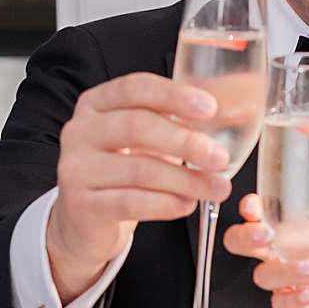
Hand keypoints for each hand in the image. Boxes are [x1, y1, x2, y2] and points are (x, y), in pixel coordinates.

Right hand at [45, 72, 232, 303]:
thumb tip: (232, 113)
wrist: (84, 219)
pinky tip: (186, 204)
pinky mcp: (81, 205)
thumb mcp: (145, 140)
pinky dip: (166, 204)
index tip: (210, 108)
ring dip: (186, 179)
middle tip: (220, 157)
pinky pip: (131, 202)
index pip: (135, 88)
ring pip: (139, 169)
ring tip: (215, 188)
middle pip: (137, 126)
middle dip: (186, 141)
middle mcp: (80, 131)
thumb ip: (177, 122)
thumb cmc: (122, 171)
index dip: (174, 95)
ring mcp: (76, 168)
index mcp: (97, 104)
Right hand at [224, 197, 308, 307]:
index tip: (254, 207)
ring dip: (285, 270)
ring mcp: (285, 279)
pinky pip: (281, 302)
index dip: (250, 209)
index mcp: (293, 232)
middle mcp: (283, 254)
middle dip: (246, 237)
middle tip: (266, 235)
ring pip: (263, 275)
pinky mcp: (294, 302)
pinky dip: (294, 298)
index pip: (260, 216)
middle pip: (242, 243)